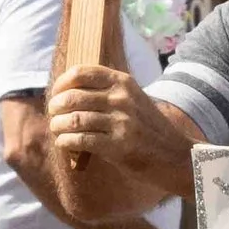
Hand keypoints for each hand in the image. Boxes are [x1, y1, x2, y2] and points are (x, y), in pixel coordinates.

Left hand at [46, 64, 161, 166]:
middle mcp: (122, 98)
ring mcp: (121, 121)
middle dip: (55, 107)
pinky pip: (80, 140)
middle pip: (72, 97)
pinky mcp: (119, 145)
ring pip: (73, 119)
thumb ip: (108, 92)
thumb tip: (68, 92)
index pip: (81, 72)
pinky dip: (66, 142)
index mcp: (123, 82)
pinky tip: (64, 144)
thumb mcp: (133, 100)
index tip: (55, 95)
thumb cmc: (149, 129)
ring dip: (58, 126)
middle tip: (53, 115)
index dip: (61, 83)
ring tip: (57, 130)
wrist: (176, 155)